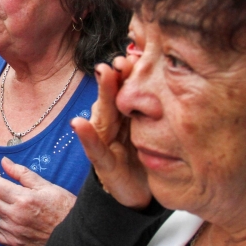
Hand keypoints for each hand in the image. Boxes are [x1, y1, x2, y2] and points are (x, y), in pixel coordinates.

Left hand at [0, 157, 76, 245]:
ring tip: (3, 200)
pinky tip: (3, 216)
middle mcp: (15, 216)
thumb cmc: (64, 206)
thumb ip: (22, 173)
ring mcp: (14, 232)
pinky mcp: (15, 244)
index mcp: (23, 199)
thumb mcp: (46, 185)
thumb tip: (4, 162)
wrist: (76, 234)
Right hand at [70, 56, 150, 209]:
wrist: (138, 192)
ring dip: (104, 92)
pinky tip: (79, 124)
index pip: (126, 89)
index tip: (136, 53)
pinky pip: (95, 149)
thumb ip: (153, 107)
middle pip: (113, 96)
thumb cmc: (144, 157)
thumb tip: (166, 76)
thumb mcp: (152, 130)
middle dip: (115, 74)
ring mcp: (106, 142)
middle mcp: (112, 124)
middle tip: (119, 54)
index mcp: (126, 115)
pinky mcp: (104, 164)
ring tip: (103, 72)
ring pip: (104, 113)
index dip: (129, 71)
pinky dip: (87, 136)